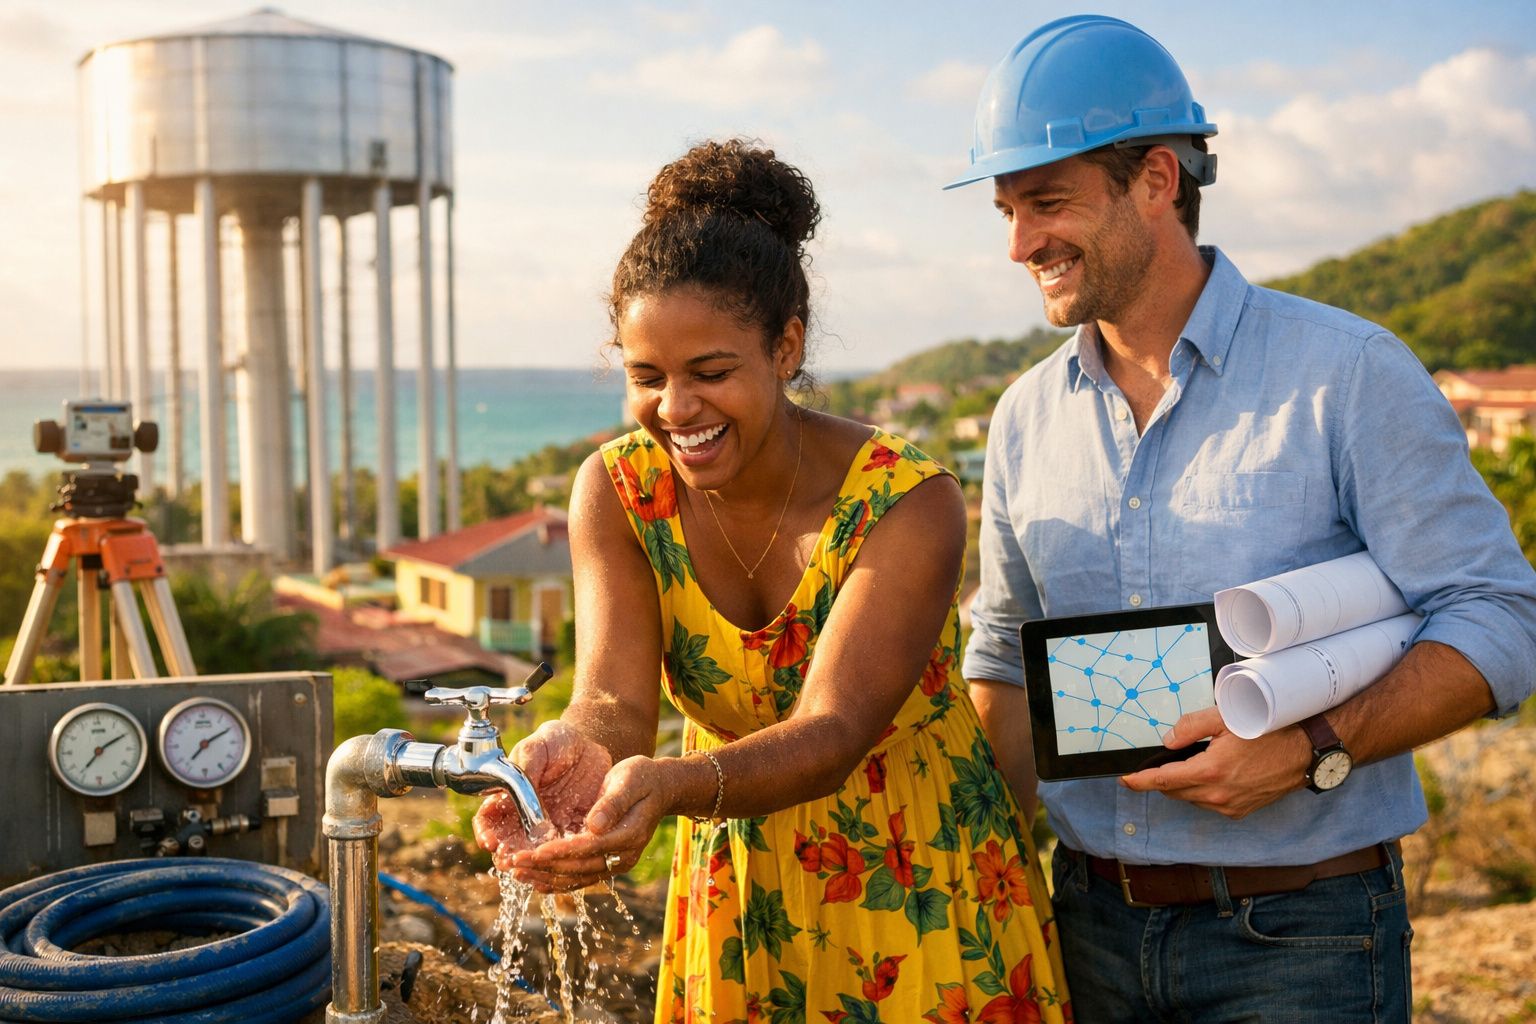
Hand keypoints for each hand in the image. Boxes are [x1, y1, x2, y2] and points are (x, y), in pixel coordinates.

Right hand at [472, 721, 610, 870]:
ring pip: (535, 852)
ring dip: (531, 862)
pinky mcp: (572, 833)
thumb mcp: (540, 743)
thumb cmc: (558, 741)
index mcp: (508, 795)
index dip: (486, 832)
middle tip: (511, 860)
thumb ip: (527, 763)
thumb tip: (517, 789)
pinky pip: (564, 851)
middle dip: (507, 854)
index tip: (491, 841)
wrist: (591, 747)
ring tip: (533, 865)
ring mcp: (547, 828)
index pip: (489, 819)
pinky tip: (561, 861)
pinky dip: (560, 859)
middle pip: (509, 843)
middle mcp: (524, 817)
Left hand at [509, 754, 670, 891]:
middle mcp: (623, 855)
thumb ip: (612, 803)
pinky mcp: (608, 863)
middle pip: (579, 868)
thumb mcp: (629, 780)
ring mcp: (616, 862)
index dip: (559, 852)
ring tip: (516, 873)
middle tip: (513, 863)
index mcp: (629, 834)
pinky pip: (580, 877)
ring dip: (546, 877)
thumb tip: (594, 825)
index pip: (589, 847)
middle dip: (544, 867)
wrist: (661, 788)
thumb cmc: (642, 778)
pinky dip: (556, 880)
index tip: (533, 852)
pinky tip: (535, 879)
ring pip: (577, 878)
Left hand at [1118, 707, 1312, 818]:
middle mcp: (1217, 795)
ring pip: (1191, 798)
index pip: (1162, 781)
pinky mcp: (1240, 811)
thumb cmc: (1268, 732)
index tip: (1125, 780)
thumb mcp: (1225, 719)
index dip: (1139, 781)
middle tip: (1168, 759)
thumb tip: (1167, 740)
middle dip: (1164, 778)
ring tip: (1198, 762)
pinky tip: (1215, 773)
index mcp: (1210, 772)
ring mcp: (1229, 806)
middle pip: (1174, 791)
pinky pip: (1209, 803)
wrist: (1304, 753)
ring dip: (1186, 784)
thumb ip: (1191, 727)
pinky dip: (1204, 791)